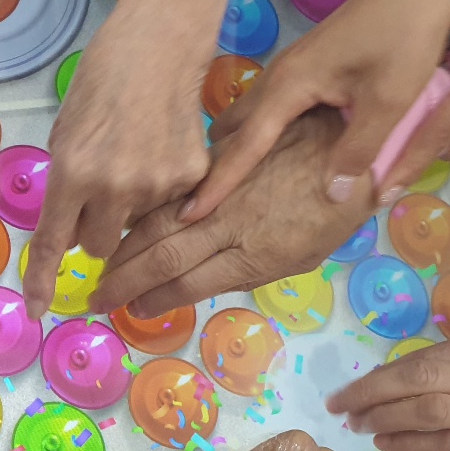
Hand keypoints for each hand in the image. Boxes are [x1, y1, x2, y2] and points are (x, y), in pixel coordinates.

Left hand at [23, 0, 250, 316]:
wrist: (157, 47)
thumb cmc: (100, 86)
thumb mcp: (65, 136)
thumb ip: (66, 190)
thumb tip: (72, 235)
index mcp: (72, 173)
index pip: (53, 242)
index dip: (42, 281)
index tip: (35, 310)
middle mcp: (114, 186)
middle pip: (100, 247)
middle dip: (95, 232)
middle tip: (99, 194)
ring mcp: (158, 184)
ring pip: (136, 229)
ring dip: (129, 211)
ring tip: (134, 161)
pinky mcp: (192, 176)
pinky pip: (170, 207)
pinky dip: (162, 192)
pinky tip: (160, 153)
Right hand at [88, 108, 373, 317]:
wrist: (353, 138)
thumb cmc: (337, 208)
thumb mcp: (304, 255)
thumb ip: (252, 269)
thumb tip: (204, 278)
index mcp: (255, 253)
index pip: (187, 284)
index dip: (153, 300)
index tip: (130, 312)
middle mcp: (230, 223)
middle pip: (162, 257)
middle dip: (124, 281)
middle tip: (96, 297)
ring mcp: (220, 190)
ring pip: (158, 223)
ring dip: (123, 249)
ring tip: (102, 267)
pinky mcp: (216, 161)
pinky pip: (172, 190)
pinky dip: (142, 210)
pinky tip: (122, 223)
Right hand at [184, 0, 449, 218]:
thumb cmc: (402, 36)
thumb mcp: (388, 101)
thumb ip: (358, 151)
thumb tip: (331, 196)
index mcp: (288, 89)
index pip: (243, 147)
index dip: (217, 184)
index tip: (188, 214)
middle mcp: (277, 80)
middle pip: (232, 129)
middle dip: (214, 166)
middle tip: (200, 204)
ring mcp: (288, 71)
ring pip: (247, 116)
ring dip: (235, 149)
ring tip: (226, 185)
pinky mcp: (303, 68)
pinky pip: (265, 108)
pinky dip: (255, 133)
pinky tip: (268, 151)